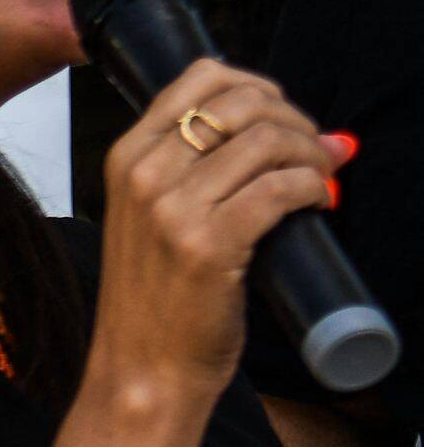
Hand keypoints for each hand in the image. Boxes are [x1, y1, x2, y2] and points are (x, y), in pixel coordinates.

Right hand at [91, 63, 342, 402]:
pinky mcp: (208, 244)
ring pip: (267, 141)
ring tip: (320, 179)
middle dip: (295, 120)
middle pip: (242, 104)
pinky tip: (316, 204)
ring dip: (312, 154)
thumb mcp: (152, 220)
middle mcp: (144, 176)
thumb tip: (310, 134)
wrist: (142, 368)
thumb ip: (203, 173)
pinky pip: (282, 188)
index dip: (258, 87)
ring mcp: (172, 210)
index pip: (199, 79)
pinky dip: (313, 188)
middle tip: (313, 153)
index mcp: (125, 159)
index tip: (281, 116)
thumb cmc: (155, 300)